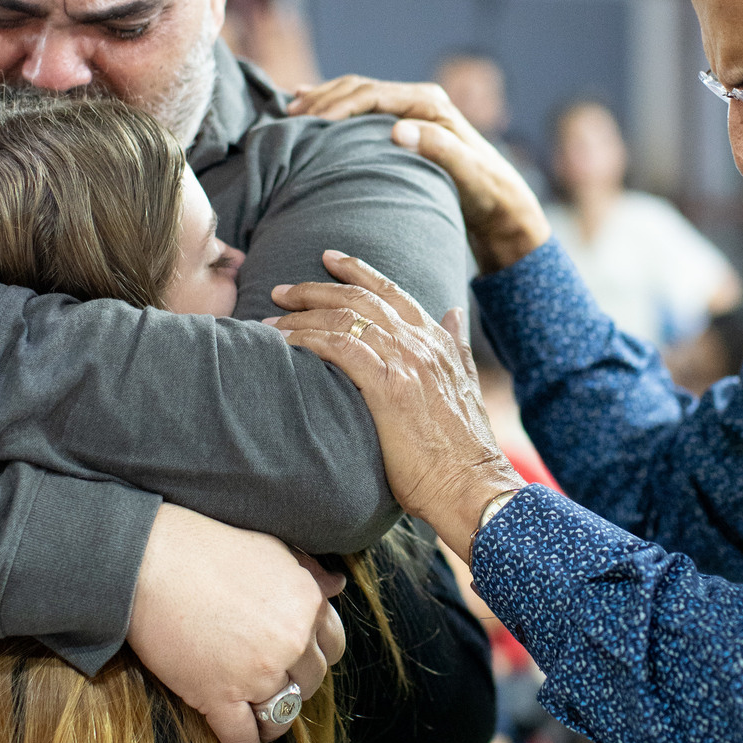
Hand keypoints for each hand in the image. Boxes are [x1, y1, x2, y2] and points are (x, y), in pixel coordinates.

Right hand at [127, 502, 345, 742]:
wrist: (151, 560)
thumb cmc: (208, 546)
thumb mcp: (271, 547)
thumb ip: (308, 571)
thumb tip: (338, 584)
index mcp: (307, 603)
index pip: (332, 644)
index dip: (315, 651)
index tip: (301, 656)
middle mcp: (291, 642)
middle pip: (309, 681)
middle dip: (295, 682)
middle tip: (276, 680)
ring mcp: (256, 674)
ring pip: (282, 713)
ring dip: (276, 720)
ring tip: (265, 721)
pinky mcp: (218, 697)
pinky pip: (242, 738)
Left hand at [267, 252, 523, 560]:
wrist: (472, 484)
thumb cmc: (464, 447)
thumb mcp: (466, 383)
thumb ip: (455, 344)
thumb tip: (453, 311)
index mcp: (436, 341)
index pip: (391, 291)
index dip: (358, 271)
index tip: (328, 259)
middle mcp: (420, 344)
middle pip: (360, 298)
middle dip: (315, 287)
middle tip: (281, 290)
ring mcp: (405, 363)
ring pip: (345, 318)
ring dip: (301, 316)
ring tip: (270, 322)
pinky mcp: (388, 387)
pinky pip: (339, 348)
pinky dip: (308, 340)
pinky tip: (284, 345)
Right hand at [288, 76, 550, 273]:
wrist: (500, 202)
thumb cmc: (485, 192)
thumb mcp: (468, 173)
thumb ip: (439, 149)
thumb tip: (397, 129)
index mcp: (430, 104)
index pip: (373, 94)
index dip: (338, 104)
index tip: (309, 121)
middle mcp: (419, 100)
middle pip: (359, 89)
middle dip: (322, 99)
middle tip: (289, 117)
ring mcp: (410, 111)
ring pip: (356, 95)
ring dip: (323, 101)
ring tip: (290, 112)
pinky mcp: (403, 125)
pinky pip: (362, 110)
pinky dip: (334, 107)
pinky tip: (309, 107)